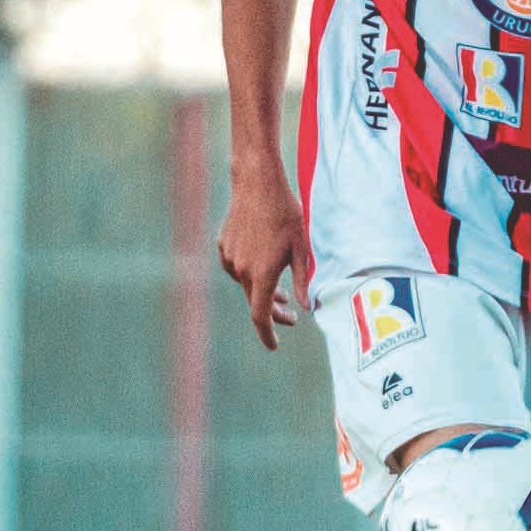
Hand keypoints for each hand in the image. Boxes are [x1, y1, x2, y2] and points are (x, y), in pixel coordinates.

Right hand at [217, 164, 310, 349]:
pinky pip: (237, 269)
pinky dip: (251, 274)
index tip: (274, 345)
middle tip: (290, 315)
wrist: (257, 185)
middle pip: (255, 303)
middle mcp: (242, 270)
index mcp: (262, 274)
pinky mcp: (223, 247)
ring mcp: (230, 258)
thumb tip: (307, 308)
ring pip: (246, 285)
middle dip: (272, 313)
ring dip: (263, 292)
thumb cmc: (286, 214)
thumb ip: (304, 281)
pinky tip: (262, 262)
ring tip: (281, 288)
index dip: (268, 334)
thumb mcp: (301, 248)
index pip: (260, 316)